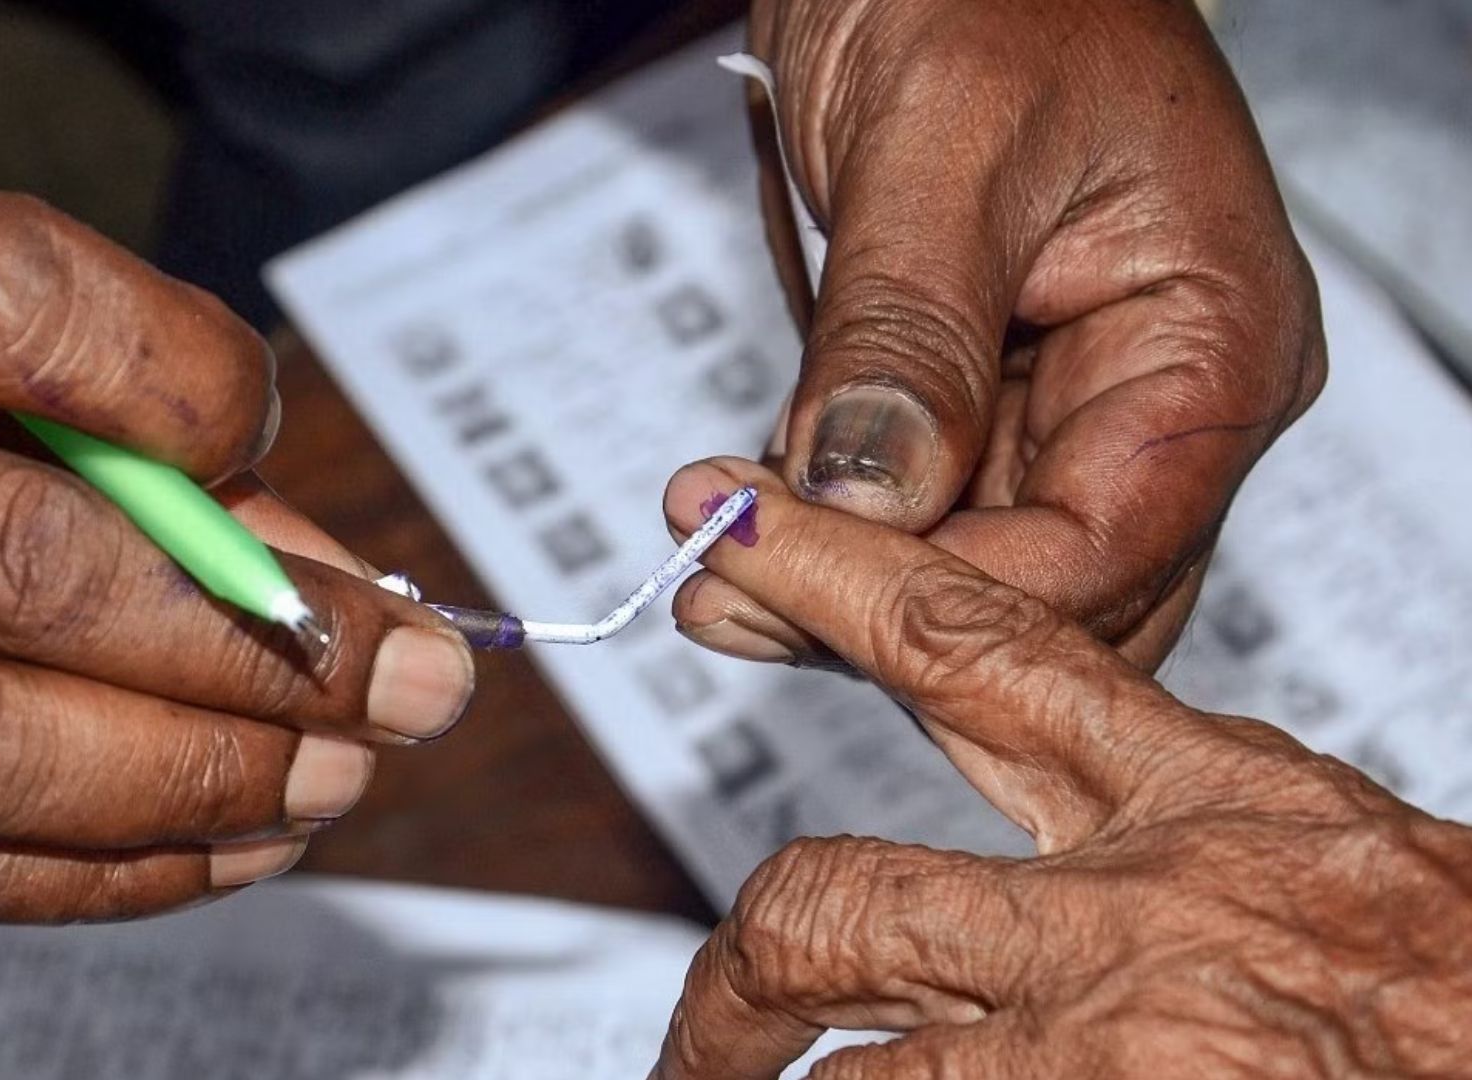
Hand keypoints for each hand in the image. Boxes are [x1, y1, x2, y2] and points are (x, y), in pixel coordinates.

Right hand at [0, 170, 473, 922]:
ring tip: (347, 767)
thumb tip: (296, 543)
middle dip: (261, 633)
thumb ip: (57, 398)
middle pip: (20, 562)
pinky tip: (234, 843)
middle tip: (414, 671)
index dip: (166, 369)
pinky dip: (109, 869)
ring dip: (209, 771)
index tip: (260, 419)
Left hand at [651, 459, 1471, 1077]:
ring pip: (854, 1064)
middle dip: (740, 973)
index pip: (968, 645)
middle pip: (838, 904)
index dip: (825, 575)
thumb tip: (1094, 853)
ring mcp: (1118, 1042)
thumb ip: (1198, 844)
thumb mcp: (1343, 865)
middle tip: (704, 1033)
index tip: (725, 524)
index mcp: (1210, 802)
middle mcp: (1142, 915)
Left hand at [690, 0, 1324, 668]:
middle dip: (890, 613)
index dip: (936, 592)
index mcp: (1215, 343)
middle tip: (727, 594)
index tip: (778, 577)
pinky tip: (752, 528)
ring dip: (848, 584)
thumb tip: (871, 499)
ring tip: (715, 568)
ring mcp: (1079, 404)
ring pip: (981, 567)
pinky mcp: (993, 398)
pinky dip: (842, 533)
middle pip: (1049, 588)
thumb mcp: (942, 146)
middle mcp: (1166, 397)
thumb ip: (910, 332)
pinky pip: (930, 509)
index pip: (1096, 550)